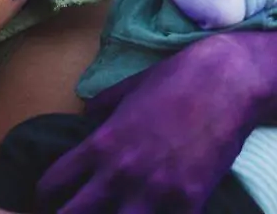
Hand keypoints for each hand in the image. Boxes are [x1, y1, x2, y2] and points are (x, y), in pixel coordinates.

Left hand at [37, 36, 263, 213]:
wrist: (231, 80)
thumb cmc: (179, 77)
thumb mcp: (131, 86)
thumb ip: (102, 107)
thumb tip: (85, 118)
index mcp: (103, 144)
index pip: (52, 184)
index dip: (46, 195)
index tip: (51, 198)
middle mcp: (122, 173)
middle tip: (75, 213)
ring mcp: (157, 191)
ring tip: (116, 212)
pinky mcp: (190, 201)